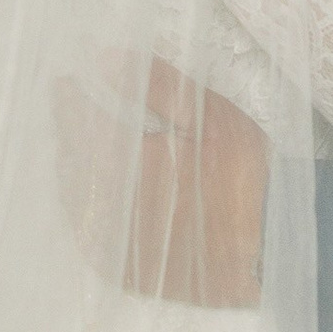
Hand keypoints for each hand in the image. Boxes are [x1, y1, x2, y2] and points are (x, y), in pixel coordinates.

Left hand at [52, 52, 266, 308]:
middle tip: (74, 116)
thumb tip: (106, 58)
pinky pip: (92, 238)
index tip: (65, 83)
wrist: (267, 249)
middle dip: (71, 137)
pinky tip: (98, 200)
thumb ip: (158, 85)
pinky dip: (89, 212)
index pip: (82, 124)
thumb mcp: (210, 117)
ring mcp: (116, 245)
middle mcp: (112, 207)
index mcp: (128, 162)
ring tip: (81, 153)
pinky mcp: (126, 273)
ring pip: (77, 203)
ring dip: (76, 174)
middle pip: (74, 164)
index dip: (70, 102)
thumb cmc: (242, 176)